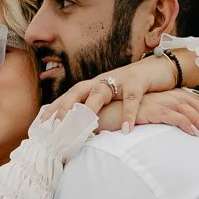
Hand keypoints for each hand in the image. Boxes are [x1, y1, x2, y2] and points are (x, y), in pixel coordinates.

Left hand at [39, 50, 198, 133]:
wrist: (159, 68)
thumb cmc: (132, 88)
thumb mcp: (112, 98)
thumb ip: (98, 110)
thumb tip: (80, 129)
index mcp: (93, 85)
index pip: (68, 96)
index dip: (54, 109)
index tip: (39, 125)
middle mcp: (102, 80)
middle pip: (78, 92)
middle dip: (64, 107)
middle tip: (53, 125)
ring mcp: (120, 79)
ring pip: (100, 92)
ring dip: (90, 108)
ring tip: (82, 126)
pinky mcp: (138, 82)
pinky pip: (132, 99)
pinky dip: (129, 114)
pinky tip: (126, 130)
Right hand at [97, 88, 198, 136]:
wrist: (98, 109)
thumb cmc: (117, 115)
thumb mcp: (141, 116)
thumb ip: (155, 118)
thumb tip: (168, 130)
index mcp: (161, 95)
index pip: (189, 100)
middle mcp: (161, 96)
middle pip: (192, 103)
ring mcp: (156, 101)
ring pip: (186, 110)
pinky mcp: (149, 109)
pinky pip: (172, 116)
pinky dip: (185, 124)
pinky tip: (194, 134)